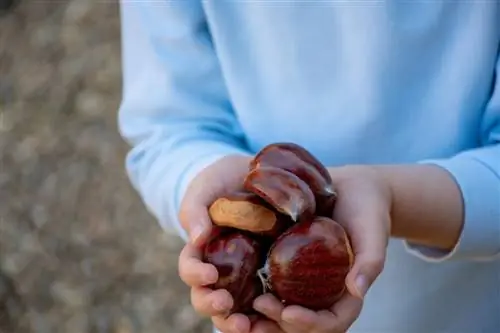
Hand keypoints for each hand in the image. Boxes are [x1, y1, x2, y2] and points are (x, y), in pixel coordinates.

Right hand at [177, 154, 283, 332]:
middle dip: (212, 306)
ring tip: (247, 326)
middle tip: (224, 304)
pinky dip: (267, 314)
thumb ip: (195, 210)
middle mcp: (220, 269)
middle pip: (208, 297)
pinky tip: (275, 317)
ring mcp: (245, 274)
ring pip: (235, 307)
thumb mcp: (205, 189)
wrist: (252, 176)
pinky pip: (266, 298)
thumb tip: (198, 238)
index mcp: (200, 252)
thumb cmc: (221, 182)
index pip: (190, 269)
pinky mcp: (270, 273)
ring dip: (236, 320)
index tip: (210, 274)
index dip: (195, 276)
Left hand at [253, 165, 391, 332]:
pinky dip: (249, 289)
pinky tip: (231, 282)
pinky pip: (267, 284)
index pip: (331, 321)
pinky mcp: (285, 264)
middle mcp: (321, 293)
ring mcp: (302, 282)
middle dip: (278, 323)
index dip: (310, 323)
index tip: (289, 313)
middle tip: (259, 306)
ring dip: (259, 315)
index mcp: (345, 294)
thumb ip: (369, 261)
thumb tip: (357, 290)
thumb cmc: (367, 210)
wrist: (350, 189)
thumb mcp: (373, 232)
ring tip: (238, 305)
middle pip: (300, 323)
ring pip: (280, 310)